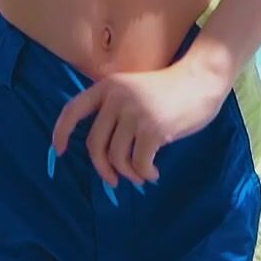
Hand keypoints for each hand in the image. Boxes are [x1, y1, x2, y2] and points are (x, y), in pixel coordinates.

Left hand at [51, 57, 232, 188]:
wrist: (200, 80)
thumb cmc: (168, 90)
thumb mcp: (133, 90)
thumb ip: (114, 109)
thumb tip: (100, 151)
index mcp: (108, 87)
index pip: (72, 110)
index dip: (61, 133)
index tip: (60, 152)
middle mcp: (116, 98)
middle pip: (94, 144)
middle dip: (102, 168)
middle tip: (113, 179)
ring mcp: (134, 113)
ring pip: (117, 158)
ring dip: (128, 173)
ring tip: (141, 174)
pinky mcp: (153, 129)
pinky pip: (138, 164)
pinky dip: (144, 174)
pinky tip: (153, 173)